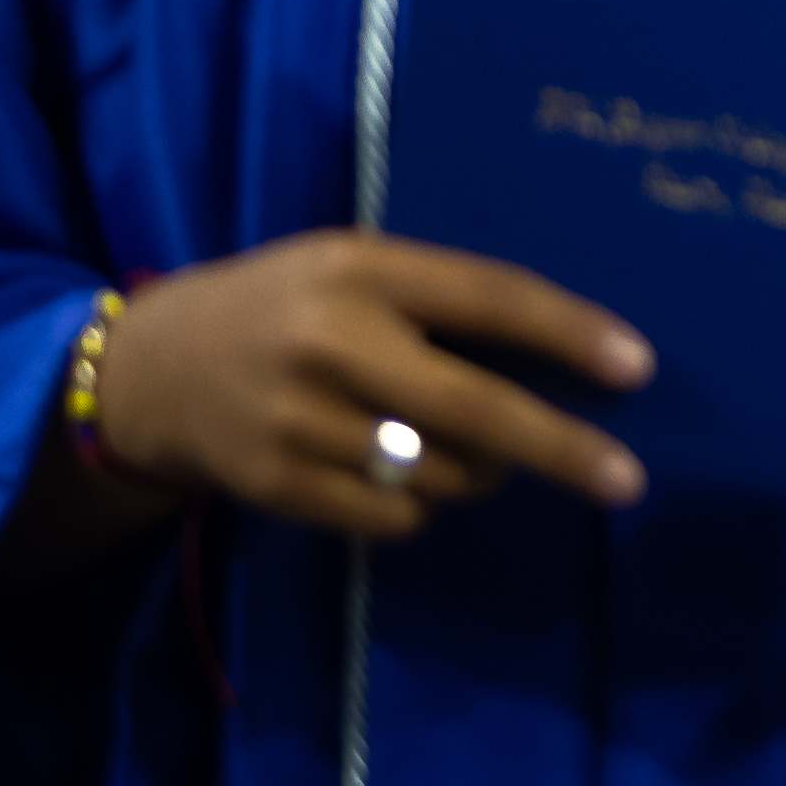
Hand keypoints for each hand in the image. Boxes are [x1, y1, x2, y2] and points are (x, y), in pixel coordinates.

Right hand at [89, 232, 650, 537]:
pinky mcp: (273, 485)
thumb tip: (566, 351)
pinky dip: (420, 509)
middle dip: (560, 447)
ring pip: (438, 475)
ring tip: (474, 453)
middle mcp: (332, 345)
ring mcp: (298, 422)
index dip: (571, 333)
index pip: (490, 299)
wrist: (147, 369)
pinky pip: (390, 518)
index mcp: (362, 271)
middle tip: (626, 481)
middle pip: (473, 408)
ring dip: (482, 474)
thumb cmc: (284, 305)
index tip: (638, 368)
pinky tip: (404, 480)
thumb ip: (438, 299)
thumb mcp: (352, 267)